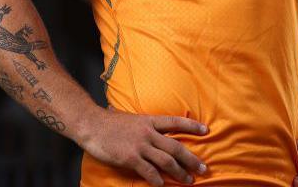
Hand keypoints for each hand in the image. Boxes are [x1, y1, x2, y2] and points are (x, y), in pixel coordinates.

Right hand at [81, 105, 209, 185]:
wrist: (91, 125)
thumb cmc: (110, 122)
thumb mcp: (132, 118)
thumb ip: (145, 124)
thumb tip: (153, 125)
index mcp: (150, 121)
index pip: (176, 122)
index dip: (192, 126)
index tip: (206, 130)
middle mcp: (148, 132)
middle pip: (176, 146)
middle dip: (191, 159)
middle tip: (203, 168)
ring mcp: (140, 145)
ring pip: (166, 160)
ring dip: (179, 172)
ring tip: (189, 180)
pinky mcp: (130, 158)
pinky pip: (148, 171)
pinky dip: (157, 179)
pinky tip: (163, 185)